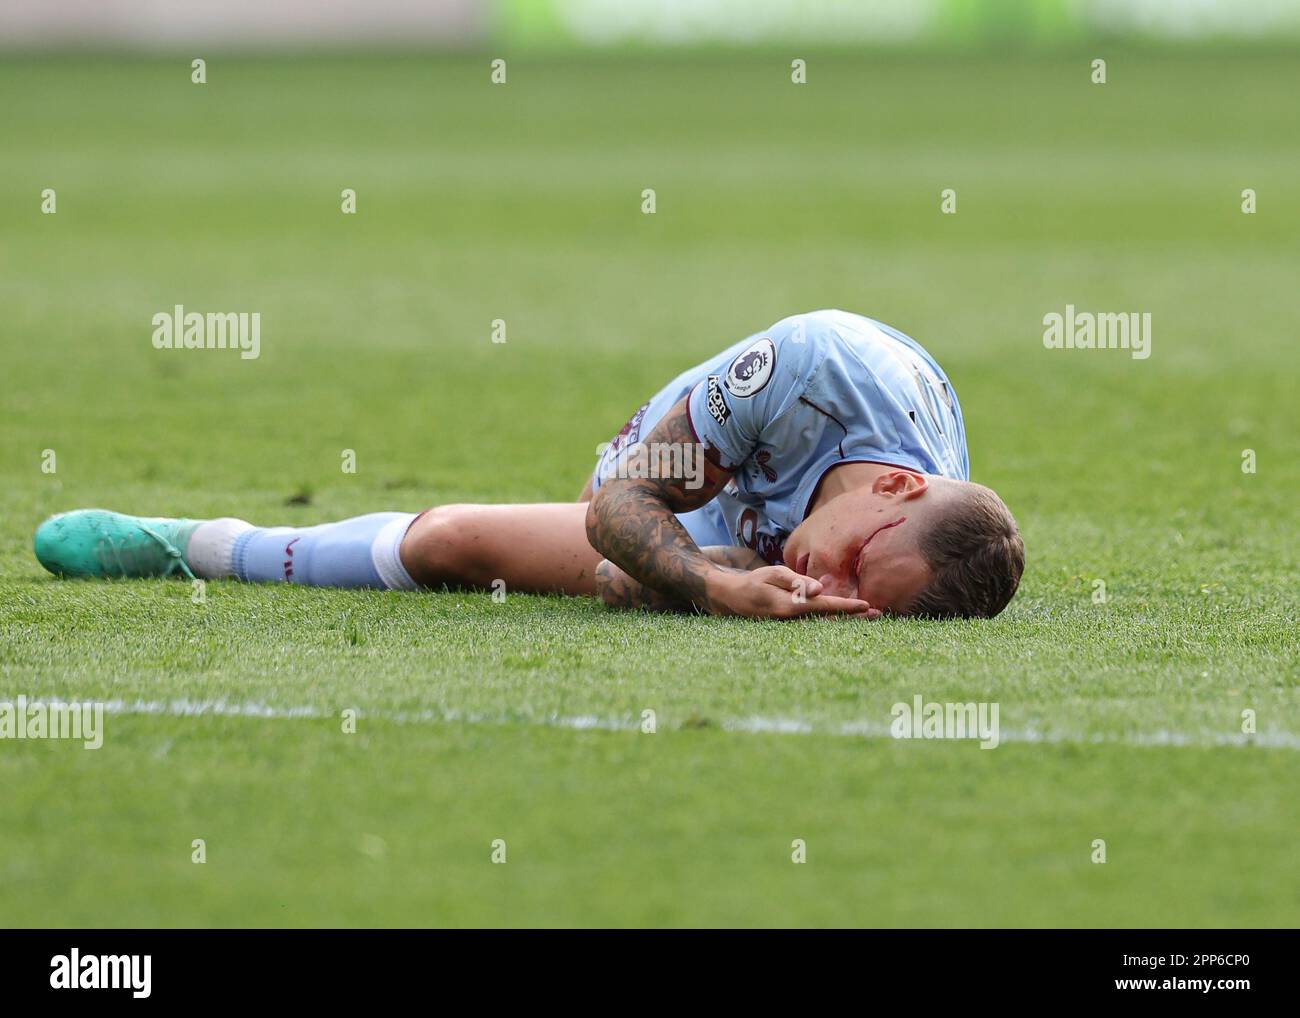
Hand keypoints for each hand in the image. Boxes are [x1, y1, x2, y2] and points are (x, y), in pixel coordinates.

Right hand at [706, 565, 879, 619]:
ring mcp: (792, 627)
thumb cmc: (753, 583)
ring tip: (869, 616)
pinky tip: (844, 617)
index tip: (866, 606)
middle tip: (879, 614)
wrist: (731, 599)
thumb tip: (818, 590)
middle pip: (829, 620)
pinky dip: (832, 620)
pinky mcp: (790, 627)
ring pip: (824, 624)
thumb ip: (795, 581)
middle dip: (853, 618)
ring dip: (846, 620)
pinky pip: (815, 624)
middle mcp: (793, 622)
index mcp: (790, 607)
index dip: (846, 607)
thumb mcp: (772, 574)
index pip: (825, 607)